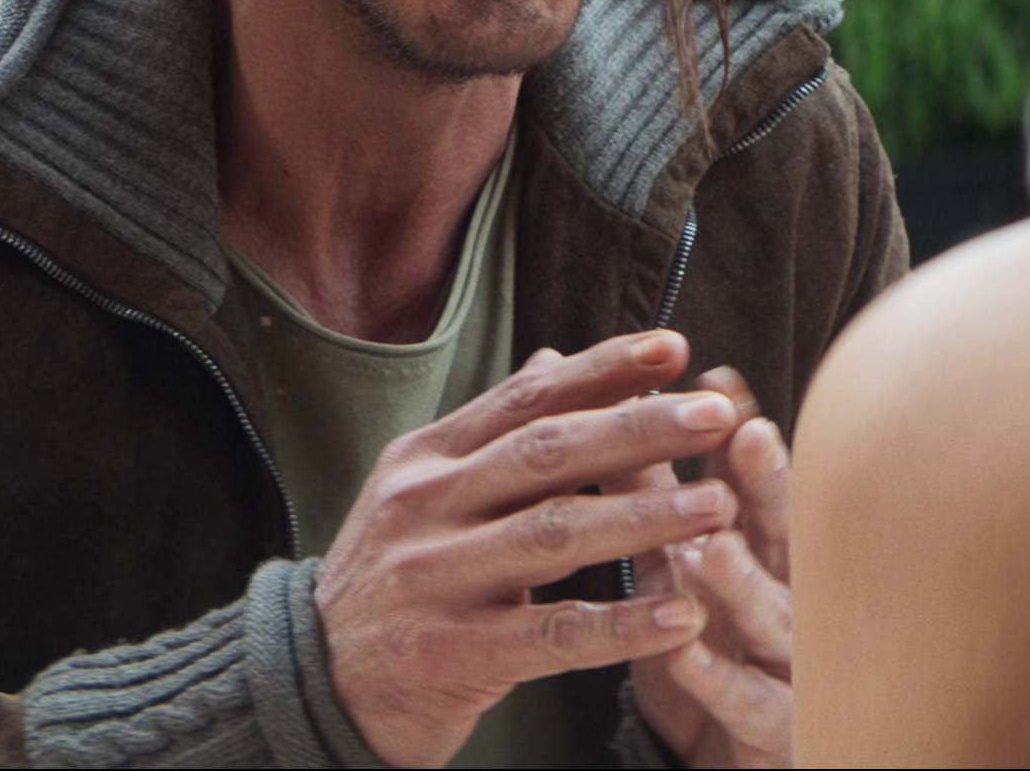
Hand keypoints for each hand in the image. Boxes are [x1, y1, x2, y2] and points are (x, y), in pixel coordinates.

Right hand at [319, 331, 743, 766]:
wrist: (313, 681)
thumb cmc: (396, 578)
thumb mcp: (428, 495)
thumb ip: (496, 434)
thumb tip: (557, 355)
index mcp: (424, 458)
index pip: (524, 399)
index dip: (601, 371)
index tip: (674, 348)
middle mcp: (422, 507)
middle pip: (545, 453)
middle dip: (637, 429)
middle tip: (714, 416)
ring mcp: (431, 579)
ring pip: (554, 536)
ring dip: (644, 518)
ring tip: (716, 505)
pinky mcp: (449, 653)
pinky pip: (551, 636)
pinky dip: (622, 626)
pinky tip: (681, 618)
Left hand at [629, 368, 794, 766]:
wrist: (727, 760)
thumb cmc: (710, 651)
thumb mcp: (675, 570)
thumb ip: (653, 496)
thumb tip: (619, 411)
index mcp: (763, 558)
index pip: (757, 485)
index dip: (742, 434)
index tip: (719, 379)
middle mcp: (789, 602)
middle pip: (785, 537)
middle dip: (768, 488)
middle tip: (747, 436)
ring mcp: (788, 666)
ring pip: (774, 618)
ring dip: (743, 582)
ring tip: (710, 547)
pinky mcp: (773, 728)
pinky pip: (747, 702)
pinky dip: (717, 677)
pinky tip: (685, 652)